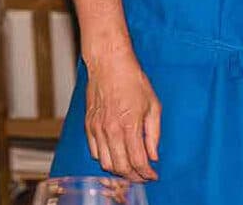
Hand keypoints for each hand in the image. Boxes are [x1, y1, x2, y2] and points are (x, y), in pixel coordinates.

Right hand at [84, 51, 160, 181]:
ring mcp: (97, 129)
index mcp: (130, 125)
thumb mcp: (153, 105)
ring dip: (118, 170)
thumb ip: (154, 134)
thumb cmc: (133, 81)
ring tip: (130, 169)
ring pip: (105, 163)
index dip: (146, 173)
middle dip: (133, 177)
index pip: (138, 161)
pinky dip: (105, 159)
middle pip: (120, 167)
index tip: (152, 176)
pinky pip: (94, 152)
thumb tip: (153, 155)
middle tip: (142, 176)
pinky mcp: (88, 126)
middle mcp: (111, 130)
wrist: (109, 64)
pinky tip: (115, 156)